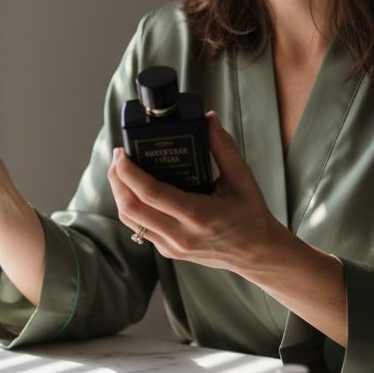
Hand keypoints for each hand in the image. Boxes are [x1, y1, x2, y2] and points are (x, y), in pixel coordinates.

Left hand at [107, 111, 287, 272]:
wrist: (257, 254)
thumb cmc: (251, 215)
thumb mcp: (242, 178)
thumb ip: (223, 147)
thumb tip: (207, 118)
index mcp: (199, 215)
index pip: (150, 193)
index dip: (129, 172)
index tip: (122, 152)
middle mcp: (181, 235)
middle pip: (131, 208)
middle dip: (117, 179)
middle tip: (118, 157)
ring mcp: (172, 247)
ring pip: (130, 220)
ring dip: (119, 193)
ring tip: (121, 170)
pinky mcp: (168, 251)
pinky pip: (139, 228)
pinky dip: (130, 206)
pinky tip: (133, 189)